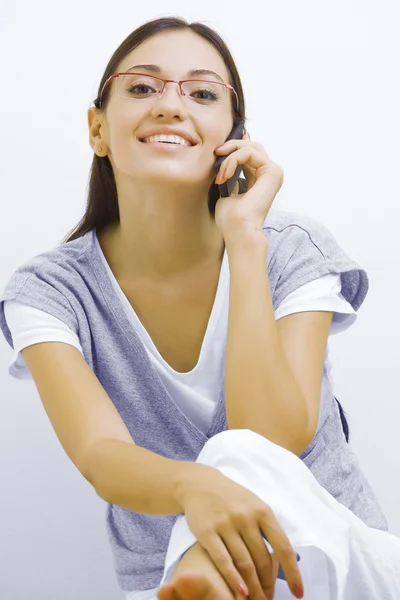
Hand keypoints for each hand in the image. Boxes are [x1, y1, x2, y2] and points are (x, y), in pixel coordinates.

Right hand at [175, 463, 303, 599]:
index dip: (293, 573)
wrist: (200, 484)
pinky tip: (240, 592)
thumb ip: (267, 528)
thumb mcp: (254, 505)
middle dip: (268, 584)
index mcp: (262, 511)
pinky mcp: (207, 531)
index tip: (298, 593)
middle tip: (268, 599)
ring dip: (253, 587)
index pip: (283, 546)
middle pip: (262, 559)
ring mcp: (226, 524)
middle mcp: (245, 517)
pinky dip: (233, 579)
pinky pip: (223, 560)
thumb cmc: (232, 498)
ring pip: (244, 563)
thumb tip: (284, 560)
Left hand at [214, 132, 283, 242]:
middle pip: (252, 145)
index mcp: (260, 178)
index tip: (215, 155)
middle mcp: (269, 175)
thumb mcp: (226, 188)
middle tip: (216, 153)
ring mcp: (273, 173)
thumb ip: (230, 172)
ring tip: (220, 175)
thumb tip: (225, 154)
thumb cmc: (230, 217)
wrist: (237, 229)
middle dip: (232, 146)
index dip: (232, 149)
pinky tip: (226, 175)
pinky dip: (234, 160)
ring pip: (250, 147)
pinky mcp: (273, 172)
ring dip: (230, 157)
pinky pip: (250, 153)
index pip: (248, 153)